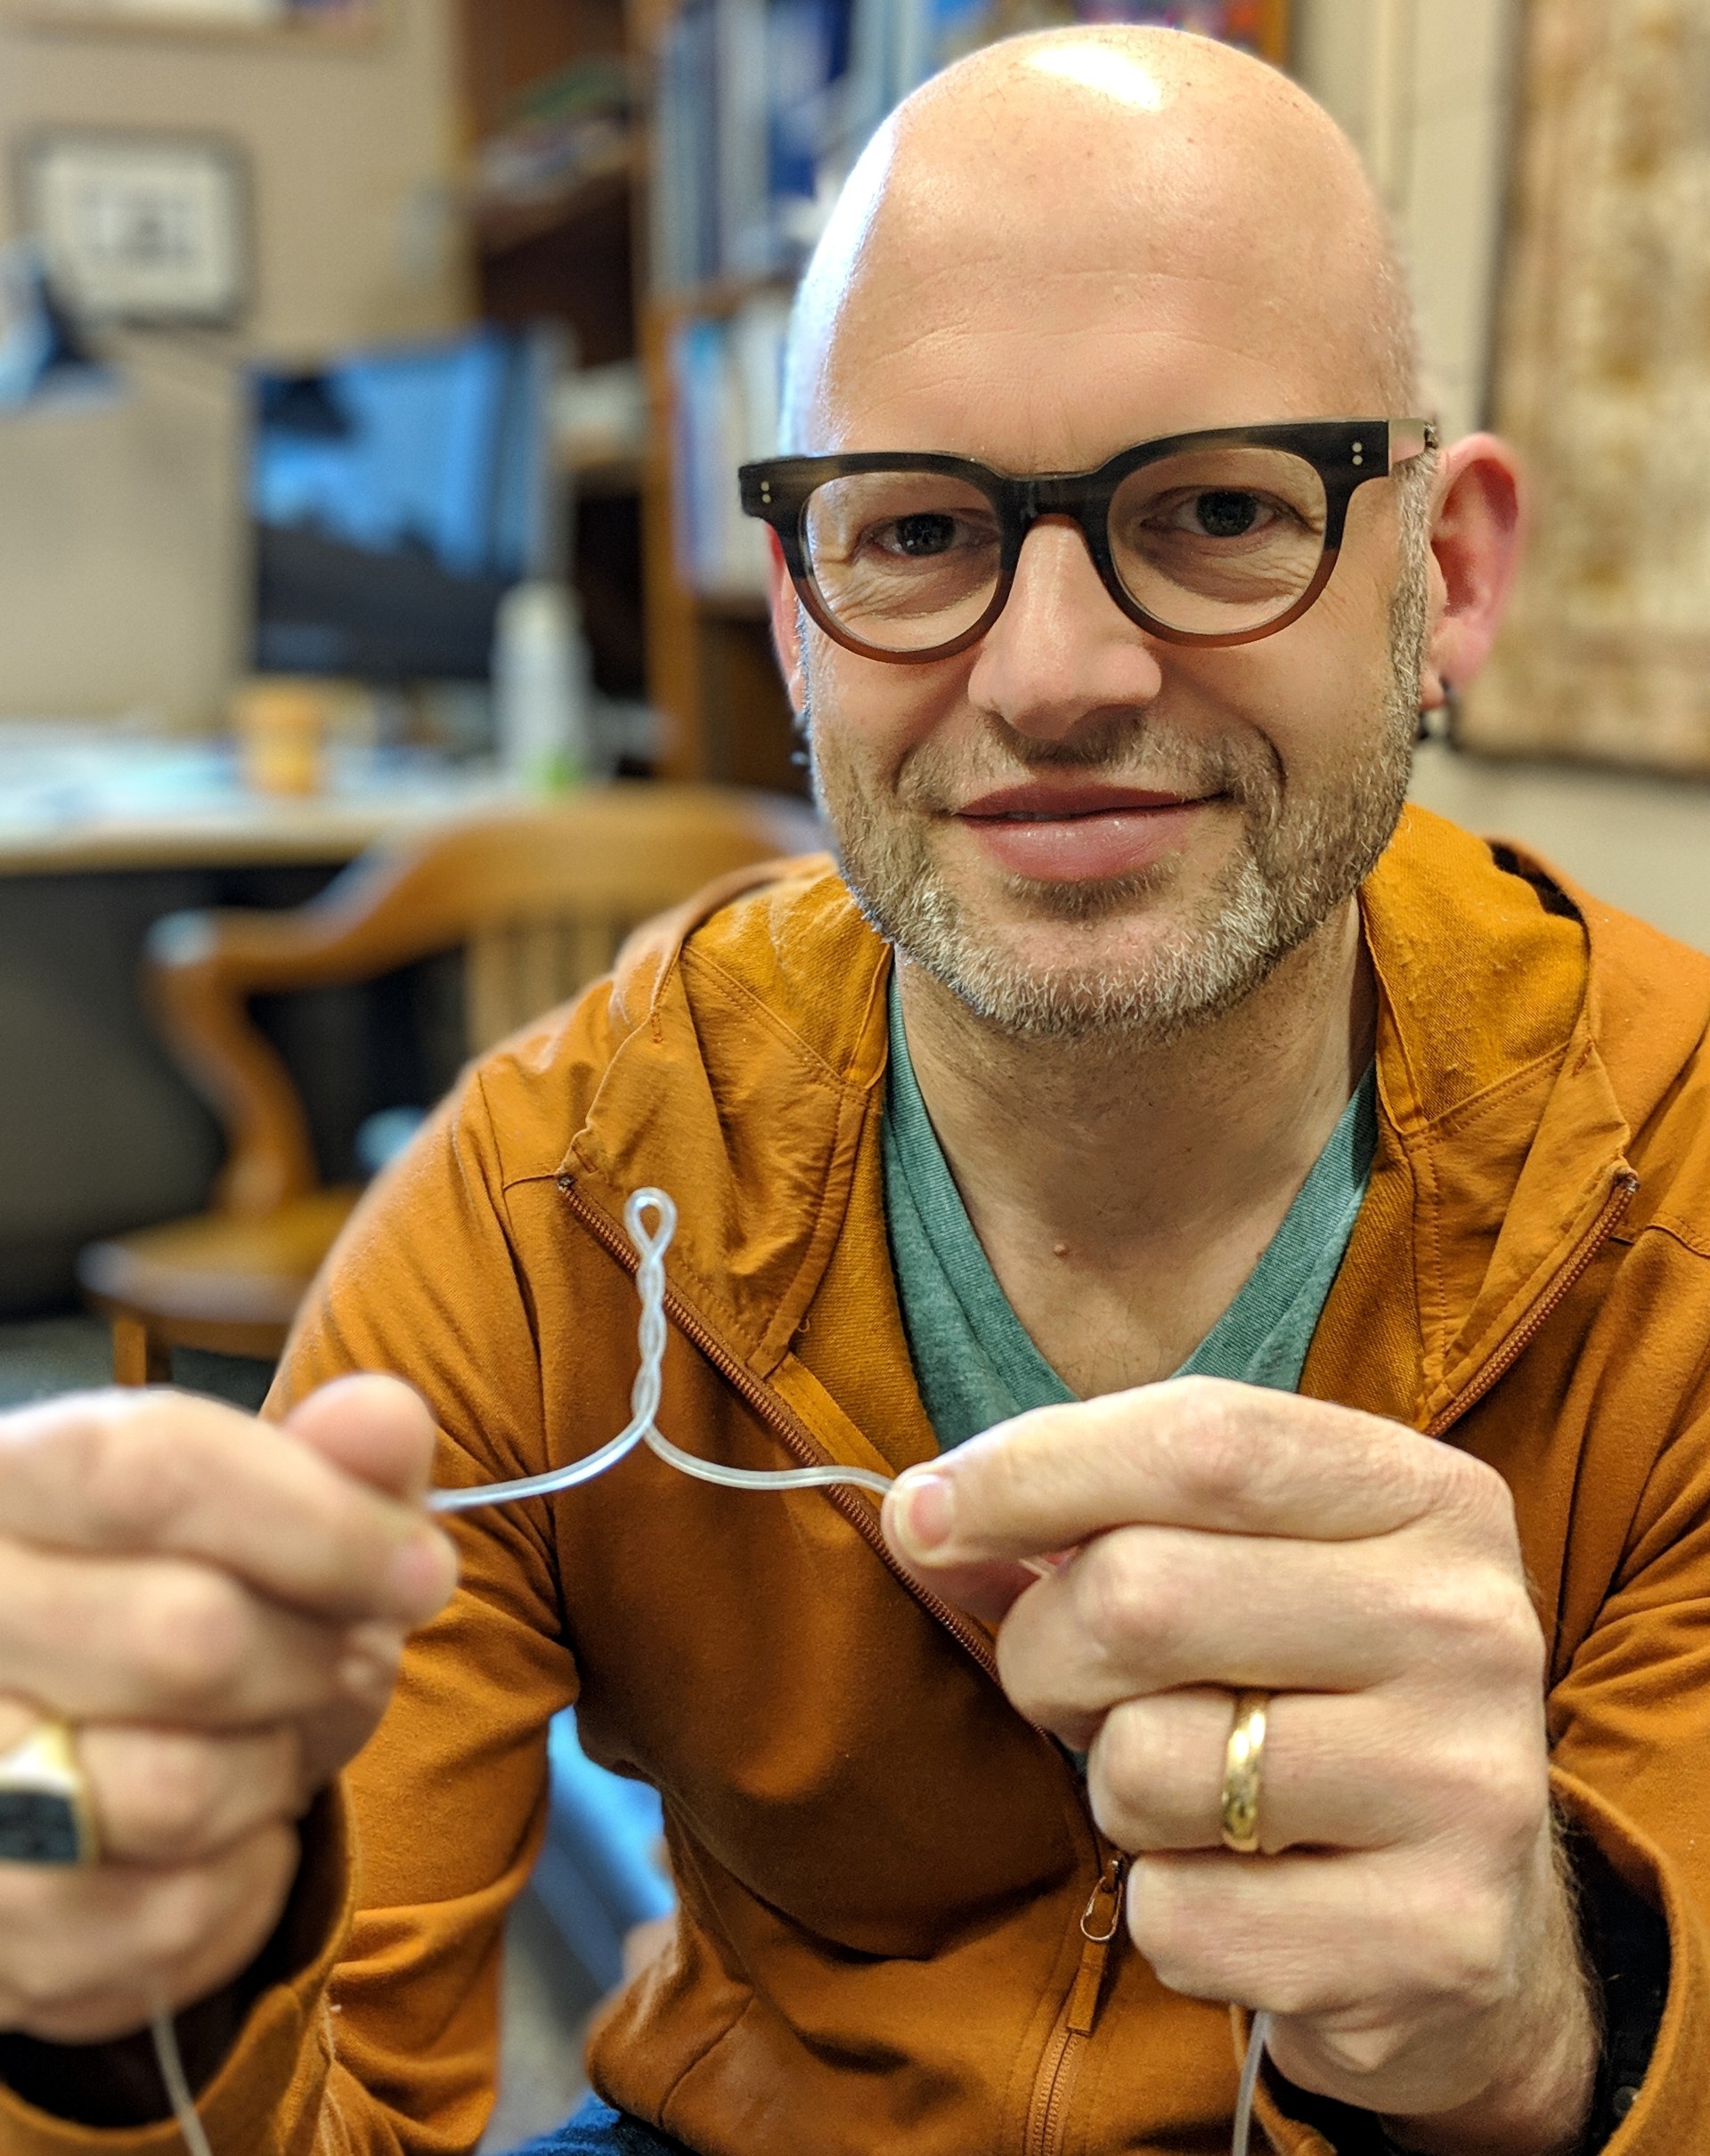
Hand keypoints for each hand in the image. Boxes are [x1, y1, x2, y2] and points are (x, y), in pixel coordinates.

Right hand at [0, 1377, 455, 2044]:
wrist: (75, 1770)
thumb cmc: (177, 1615)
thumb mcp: (264, 1523)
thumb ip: (331, 1463)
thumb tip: (389, 1418)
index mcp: (12, 1482)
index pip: (152, 1469)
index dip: (317, 1519)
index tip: (421, 1569)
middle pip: (187, 1638)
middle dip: (315, 1663)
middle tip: (344, 1662)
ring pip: (177, 1794)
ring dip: (274, 1775)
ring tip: (269, 1744)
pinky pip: (169, 1919)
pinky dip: (245, 1884)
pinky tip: (229, 1837)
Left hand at [882, 1377, 1595, 2155]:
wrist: (1470, 1923)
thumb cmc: (1306, 1696)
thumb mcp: (1239, 1562)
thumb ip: (1095, 1512)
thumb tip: (924, 1516)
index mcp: (1430, 1498)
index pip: (1199, 1442)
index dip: (1027, 1471)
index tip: (927, 1515)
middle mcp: (1472, 1626)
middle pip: (1141, 1594)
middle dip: (1048, 1650)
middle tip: (1073, 1686)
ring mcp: (1469, 1790)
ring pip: (1145, 1763)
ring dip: (1112, 1787)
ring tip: (1189, 1792)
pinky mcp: (1437, 1943)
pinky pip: (1180, 1917)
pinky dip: (1167, 1912)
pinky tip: (1250, 1895)